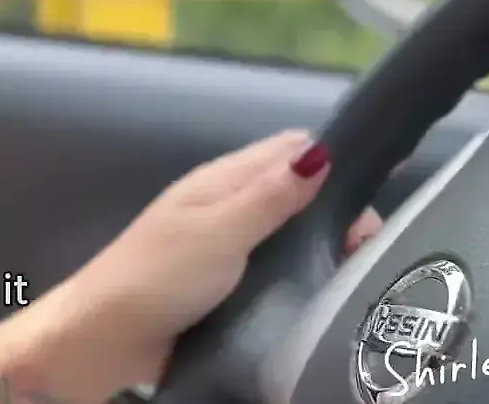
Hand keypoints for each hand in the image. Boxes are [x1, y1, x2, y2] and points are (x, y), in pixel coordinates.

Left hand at [0, 130, 382, 403]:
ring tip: (361, 277)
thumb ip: (268, 196)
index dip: (337, 160)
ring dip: (324, 250)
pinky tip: (325, 298)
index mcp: (222, 180)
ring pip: (291, 236)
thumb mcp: (218, 232)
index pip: (290, 150)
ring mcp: (227, 248)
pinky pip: (277, 272)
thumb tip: (321, 151)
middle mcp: (228, 207)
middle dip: (339, 214)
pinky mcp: (227, 287)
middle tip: (372, 251)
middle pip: (298, 195)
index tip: (384, 188)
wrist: (104, 338)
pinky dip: (303, 278)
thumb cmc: (156, 277)